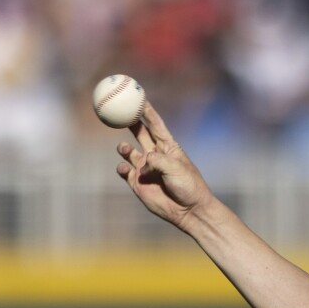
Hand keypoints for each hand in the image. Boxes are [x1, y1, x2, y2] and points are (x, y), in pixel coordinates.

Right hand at [115, 102, 214, 234]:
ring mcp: (145, 168)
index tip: (139, 96)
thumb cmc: (188, 187)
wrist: (188, 211)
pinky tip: (125, 169)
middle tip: (120, 112)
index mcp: (168, 148)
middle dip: (130, 121)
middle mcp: (155, 155)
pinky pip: (124, 170)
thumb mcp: (176, 169)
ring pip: (129, 151)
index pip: (156, 125)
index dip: (147, 111)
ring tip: (126, 149)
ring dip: (124, 148)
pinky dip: (121, 167)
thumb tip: (143, 161)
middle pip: (139, 133)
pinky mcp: (138, 182)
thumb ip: (158, 160)